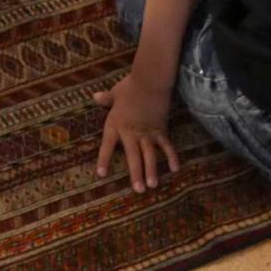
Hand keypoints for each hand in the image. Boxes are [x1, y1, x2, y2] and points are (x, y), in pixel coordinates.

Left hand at [94, 73, 180, 191]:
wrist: (149, 80)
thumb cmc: (130, 86)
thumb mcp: (115, 93)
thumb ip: (106, 99)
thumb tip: (95, 97)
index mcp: (116, 124)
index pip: (108, 145)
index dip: (104, 159)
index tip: (102, 175)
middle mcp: (131, 132)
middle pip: (133, 156)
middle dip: (135, 174)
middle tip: (138, 190)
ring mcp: (147, 133)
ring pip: (150, 155)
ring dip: (152, 171)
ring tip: (152, 186)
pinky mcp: (161, 130)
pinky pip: (167, 146)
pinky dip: (171, 157)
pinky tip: (175, 169)